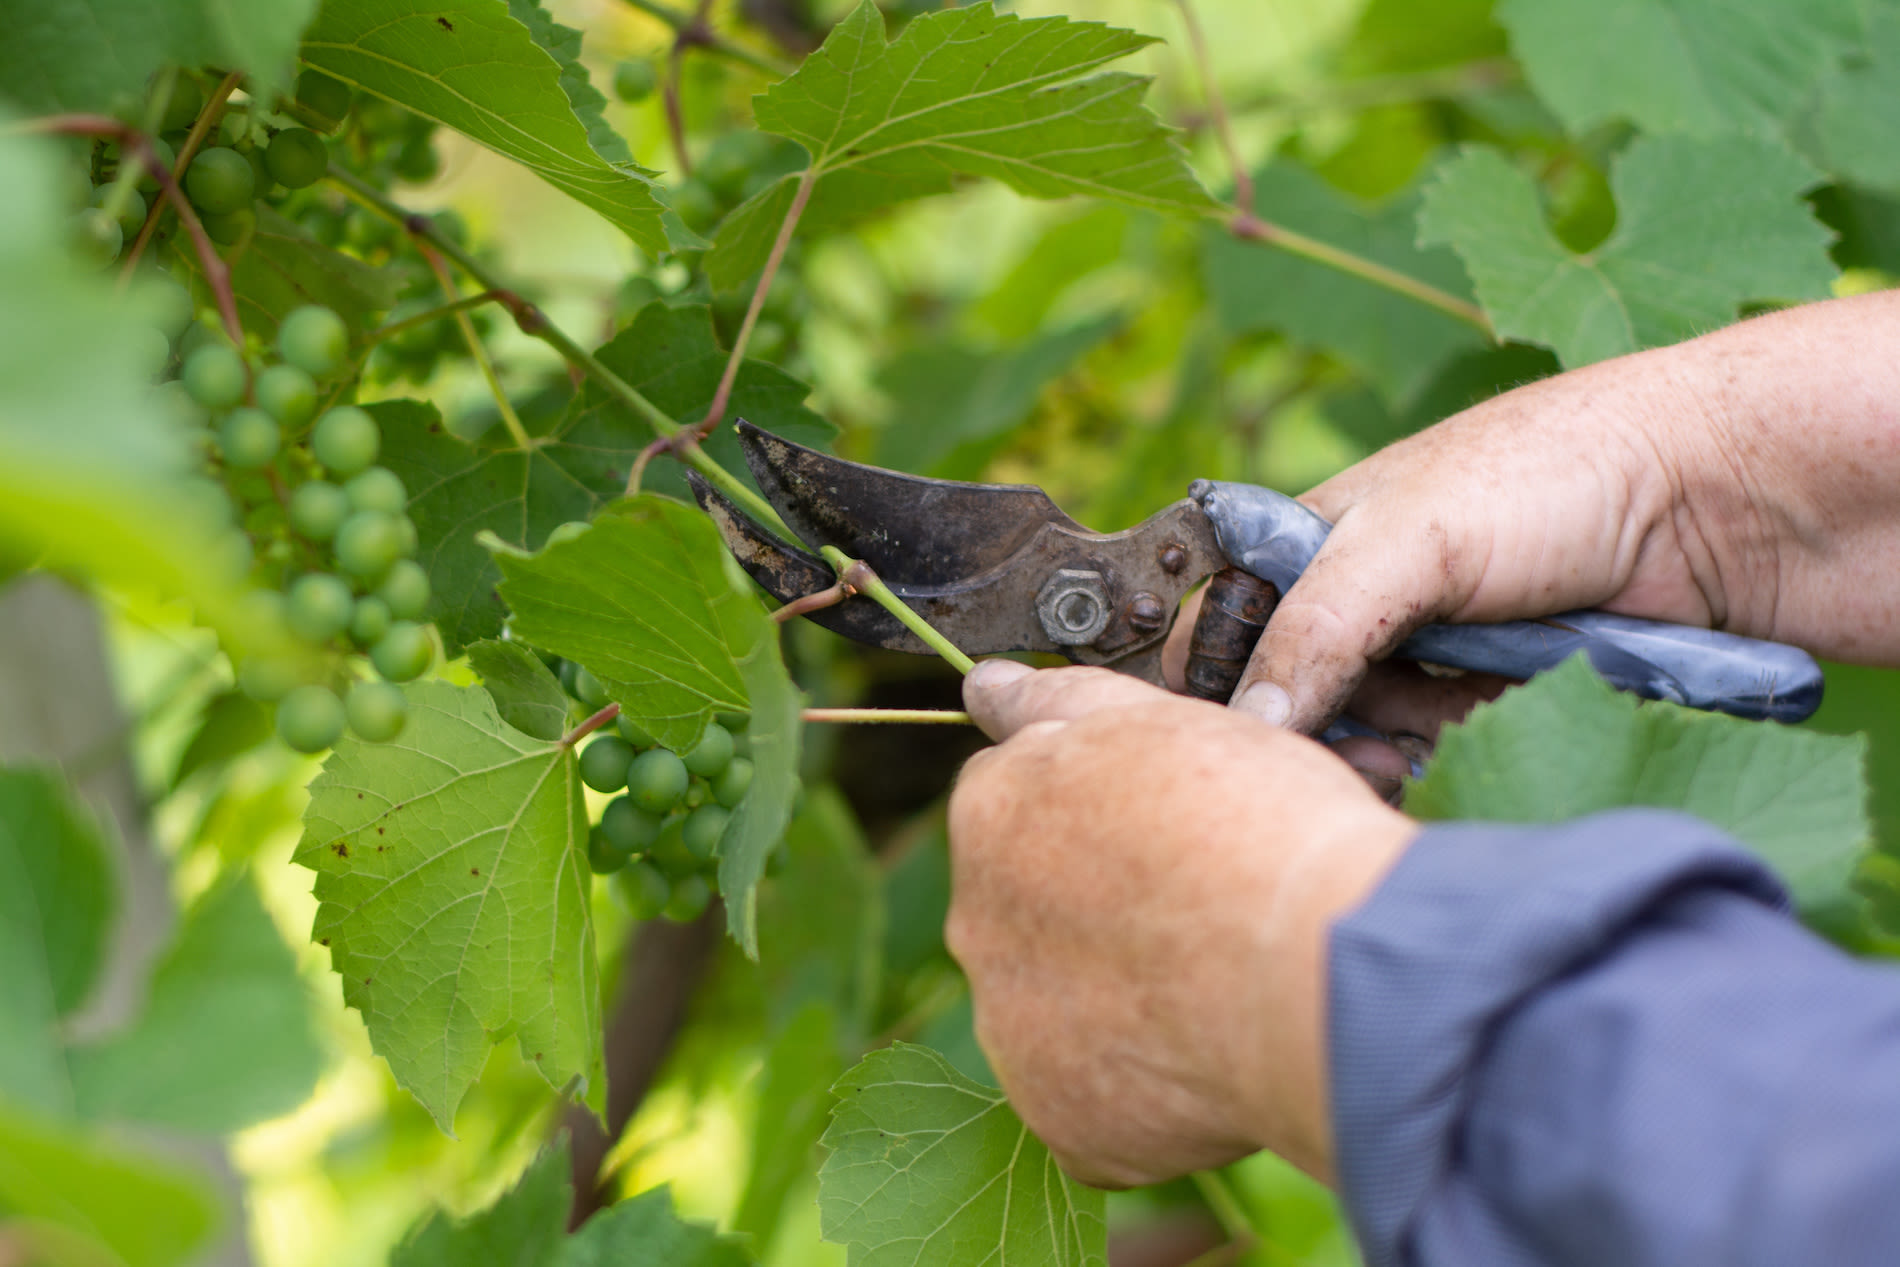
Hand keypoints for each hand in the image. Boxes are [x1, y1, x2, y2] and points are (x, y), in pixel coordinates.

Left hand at [946, 659, 1414, 1187]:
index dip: (1099, 816)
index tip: (1165, 832)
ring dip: (1118, 1000)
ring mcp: (1011, 1029)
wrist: (1318, 971)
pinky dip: (1143, 1088)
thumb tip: (982, 684)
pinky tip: (1211, 1059)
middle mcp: (977, 921)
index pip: (1020, 803)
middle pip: (1031, 910)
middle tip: (1200, 911)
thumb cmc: (1254, 826)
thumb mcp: (1155, 721)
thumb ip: (1056, 701)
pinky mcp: (1061, 1118)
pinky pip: (1095, 1100)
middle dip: (1098, 912)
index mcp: (991, 812)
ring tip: (1218, 988)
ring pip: (1060, 1009)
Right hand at [1204, 292, 1899, 734]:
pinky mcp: (1490, 695)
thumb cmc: (1551, 476)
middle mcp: (1364, 598)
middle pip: (1295, 701)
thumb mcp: (1408, 541)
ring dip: (1398, 744)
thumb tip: (1248, 723)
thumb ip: (1316, 625)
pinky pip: (1440, 749)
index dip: (1223, 686)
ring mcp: (1429, 650)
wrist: (1717, 501)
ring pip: (1368, 735)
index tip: (1246, 736)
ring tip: (1446, 722)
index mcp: (1316, 539)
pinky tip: (1481, 731)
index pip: (1228, 628)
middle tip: (1366, 750)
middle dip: (1325, 734)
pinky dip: (1455, 750)